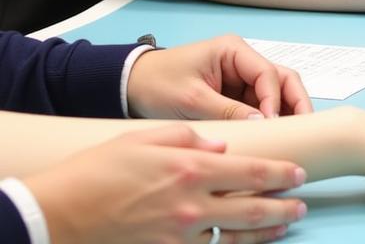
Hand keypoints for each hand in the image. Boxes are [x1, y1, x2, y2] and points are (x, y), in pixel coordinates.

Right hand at [23, 124, 306, 243]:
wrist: (60, 211)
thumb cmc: (101, 169)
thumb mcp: (149, 136)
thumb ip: (193, 137)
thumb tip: (222, 146)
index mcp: (192, 169)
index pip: (252, 172)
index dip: (280, 174)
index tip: (298, 173)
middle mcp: (192, 206)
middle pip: (252, 210)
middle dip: (282, 207)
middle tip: (301, 204)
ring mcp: (180, 236)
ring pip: (235, 237)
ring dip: (264, 232)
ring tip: (284, 226)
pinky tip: (244, 243)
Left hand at [127, 35, 311, 119]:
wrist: (130, 87)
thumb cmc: (159, 84)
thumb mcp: (192, 99)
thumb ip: (228, 111)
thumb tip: (265, 124)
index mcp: (234, 51)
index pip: (267, 73)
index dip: (275, 98)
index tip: (274, 124)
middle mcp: (242, 61)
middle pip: (281, 78)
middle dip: (295, 101)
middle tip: (306, 127)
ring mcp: (240, 78)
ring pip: (275, 92)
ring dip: (285, 111)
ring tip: (297, 135)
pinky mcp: (234, 95)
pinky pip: (259, 106)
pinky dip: (269, 120)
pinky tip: (276, 137)